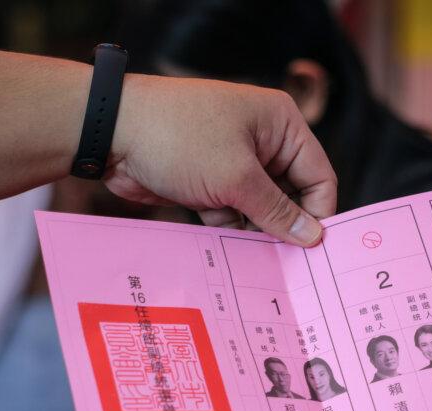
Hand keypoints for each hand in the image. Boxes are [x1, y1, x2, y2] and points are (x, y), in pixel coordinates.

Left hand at [106, 75, 335, 245]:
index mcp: (280, 124)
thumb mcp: (236, 178)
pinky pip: (234, 212)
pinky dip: (232, 230)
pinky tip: (232, 254)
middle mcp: (262, 140)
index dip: (318, 213)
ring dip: (258, 232)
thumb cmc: (179, 139)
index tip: (313, 252)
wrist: (112, 133)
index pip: (319, 175)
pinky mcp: (209, 181)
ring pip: (261, 207)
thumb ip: (277, 211)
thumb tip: (313, 236)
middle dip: (287, 226)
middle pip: (291, 194)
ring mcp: (234, 161)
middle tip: (288, 266)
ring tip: (261, 264)